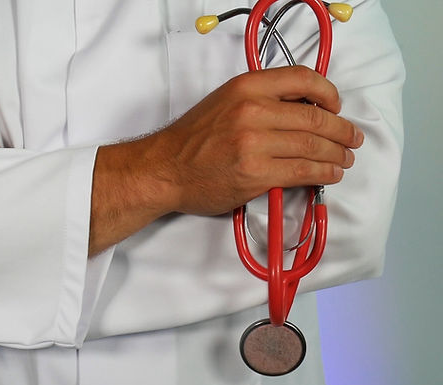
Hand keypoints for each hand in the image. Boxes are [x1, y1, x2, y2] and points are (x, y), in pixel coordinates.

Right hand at [155, 65, 363, 215]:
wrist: (165, 168)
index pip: (302, 78)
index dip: (328, 93)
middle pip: (315, 117)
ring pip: (313, 145)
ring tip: (345, 158)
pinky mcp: (256, 173)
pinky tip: (331, 173)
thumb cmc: (192, 139)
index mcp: (246, 87)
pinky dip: (324, 172)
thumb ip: (260, 99)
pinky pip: (303, 171)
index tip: (336, 105)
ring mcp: (255, 143)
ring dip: (337, 154)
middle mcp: (252, 111)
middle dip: (342, 130)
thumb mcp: (224, 102)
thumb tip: (303, 109)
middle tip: (352, 138)